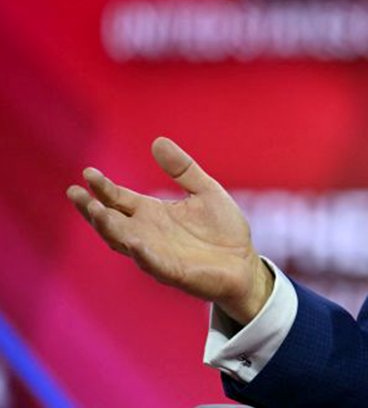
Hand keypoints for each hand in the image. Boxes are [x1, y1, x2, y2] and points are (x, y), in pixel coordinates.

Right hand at [65, 137, 272, 324]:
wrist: (245, 263)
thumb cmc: (223, 229)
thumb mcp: (205, 190)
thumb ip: (182, 169)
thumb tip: (158, 141)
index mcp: (152, 213)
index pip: (119, 199)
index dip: (103, 187)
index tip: (88, 172)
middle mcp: (147, 233)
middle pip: (111, 221)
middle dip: (92, 208)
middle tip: (75, 193)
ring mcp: (157, 254)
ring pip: (123, 242)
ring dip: (109, 228)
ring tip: (97, 211)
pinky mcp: (173, 272)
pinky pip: (153, 264)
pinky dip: (142, 254)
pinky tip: (135, 242)